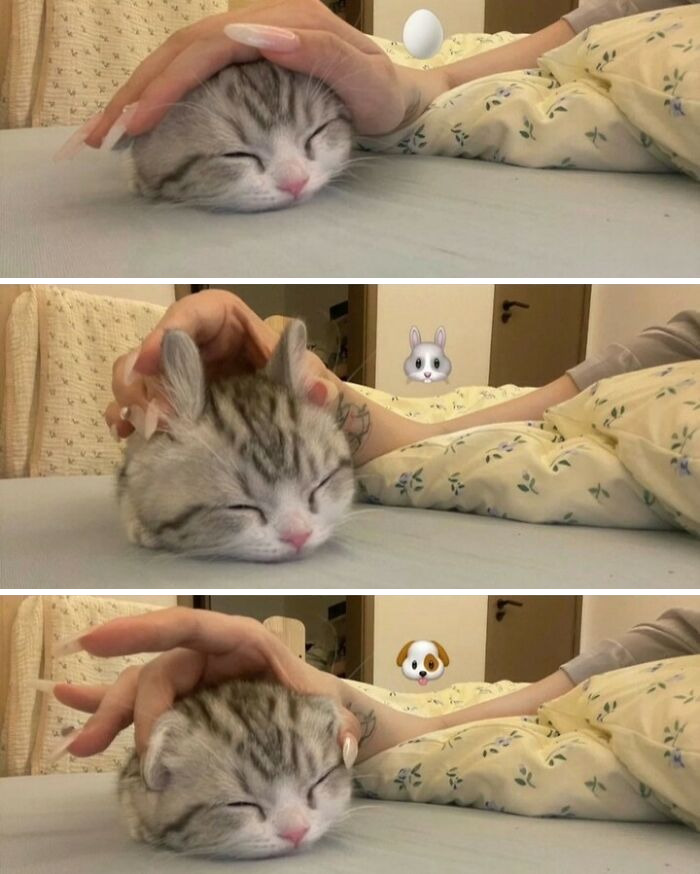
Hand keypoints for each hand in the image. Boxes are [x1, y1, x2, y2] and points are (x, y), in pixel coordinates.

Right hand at [51, 607, 359, 762]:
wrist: (320, 719)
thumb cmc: (322, 704)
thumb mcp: (330, 707)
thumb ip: (339, 721)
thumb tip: (343, 739)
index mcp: (243, 642)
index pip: (190, 627)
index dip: (145, 629)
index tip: (98, 641)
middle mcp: (210, 657)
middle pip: (158, 670)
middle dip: (127, 705)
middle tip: (102, 744)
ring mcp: (194, 682)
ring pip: (142, 690)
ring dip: (107, 715)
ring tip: (79, 746)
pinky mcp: (185, 707)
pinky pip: (141, 707)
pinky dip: (108, 709)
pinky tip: (76, 717)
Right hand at [85, 0, 447, 146]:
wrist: (402, 99)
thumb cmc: (387, 97)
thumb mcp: (365, 78)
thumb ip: (318, 53)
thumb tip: (250, 35)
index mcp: (283, 19)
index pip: (205, 47)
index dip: (165, 83)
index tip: (135, 121)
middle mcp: (259, 22)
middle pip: (180, 50)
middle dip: (134, 93)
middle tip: (98, 136)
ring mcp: (251, 39)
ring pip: (179, 60)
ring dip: (138, 96)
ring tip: (103, 133)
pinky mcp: (247, 60)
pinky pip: (193, 74)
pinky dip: (161, 97)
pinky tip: (139, 119)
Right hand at [106, 289, 336, 438]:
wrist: (286, 415)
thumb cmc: (291, 378)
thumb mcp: (303, 375)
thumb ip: (310, 380)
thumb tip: (319, 392)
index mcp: (220, 318)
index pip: (186, 315)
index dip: (162, 336)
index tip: (149, 363)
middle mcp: (189, 340)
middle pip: (149, 348)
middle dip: (146, 381)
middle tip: (156, 415)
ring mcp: (171, 370)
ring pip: (134, 375)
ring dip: (133, 402)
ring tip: (146, 430)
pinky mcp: (163, 398)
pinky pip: (133, 403)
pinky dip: (128, 418)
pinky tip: (128, 436)